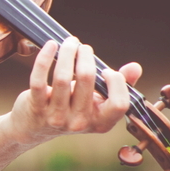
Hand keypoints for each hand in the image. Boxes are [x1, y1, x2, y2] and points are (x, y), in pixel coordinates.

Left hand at [8, 37, 141, 145]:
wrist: (34, 127)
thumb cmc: (71, 108)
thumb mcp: (97, 101)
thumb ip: (119, 85)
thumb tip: (135, 67)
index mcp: (101, 122)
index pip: (119, 103)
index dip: (116, 83)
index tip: (106, 70)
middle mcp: (79, 122)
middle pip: (88, 81)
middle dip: (86, 56)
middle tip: (82, 47)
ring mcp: (57, 117)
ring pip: (63, 78)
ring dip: (67, 53)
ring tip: (69, 43)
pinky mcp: (36, 108)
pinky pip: (39, 80)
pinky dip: (44, 59)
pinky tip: (50, 45)